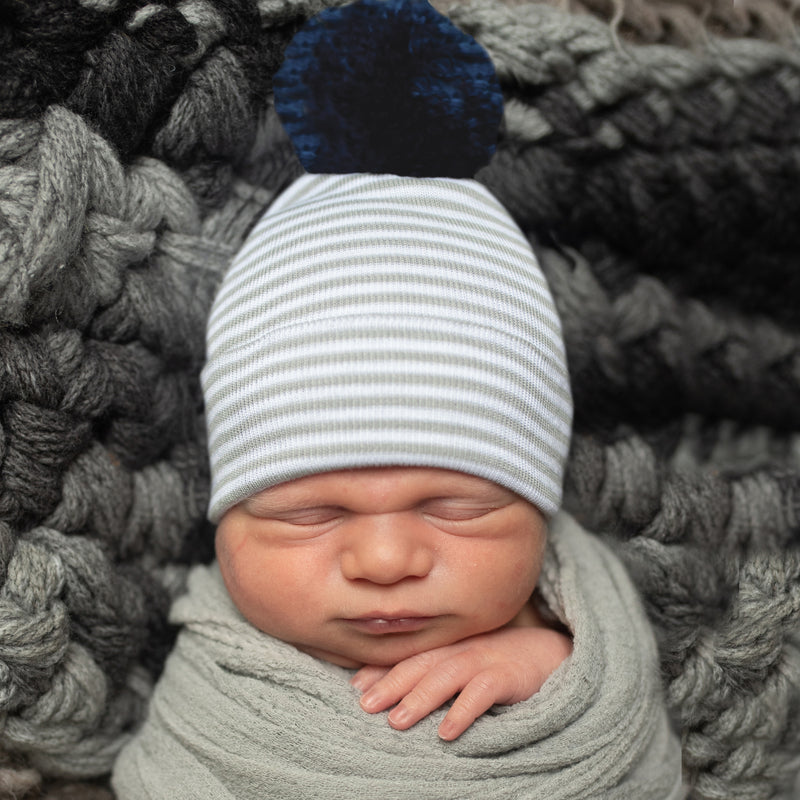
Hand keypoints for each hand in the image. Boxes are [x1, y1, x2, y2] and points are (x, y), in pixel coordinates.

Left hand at [350, 623, 571, 740]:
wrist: (551, 653)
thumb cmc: (501, 662)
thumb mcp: (466, 661)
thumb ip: (437, 669)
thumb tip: (396, 693)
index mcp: (449, 646)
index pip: (410, 656)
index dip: (381, 669)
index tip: (355, 687)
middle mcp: (462, 649)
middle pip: (421, 664)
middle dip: (391, 684)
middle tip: (365, 705)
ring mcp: (485, 660)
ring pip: (446, 676)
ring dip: (419, 698)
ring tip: (396, 721)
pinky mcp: (508, 676)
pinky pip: (482, 692)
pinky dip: (463, 711)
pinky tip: (447, 731)